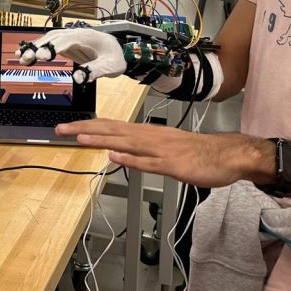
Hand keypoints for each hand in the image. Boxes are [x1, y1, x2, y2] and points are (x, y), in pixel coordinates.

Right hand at [16, 28, 125, 83]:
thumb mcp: (111, 66)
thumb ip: (95, 71)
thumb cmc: (115, 57)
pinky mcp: (67, 44)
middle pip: (54, 38)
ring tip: (21, 57)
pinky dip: (38, 48)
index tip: (42, 55)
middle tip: (25, 59)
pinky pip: (50, 44)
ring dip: (35, 47)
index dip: (53, 46)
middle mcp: (76, 34)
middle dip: (38, 47)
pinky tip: (26, 54)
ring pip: (49, 39)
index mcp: (87, 36)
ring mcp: (70, 38)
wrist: (119, 50)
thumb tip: (78, 78)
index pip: (67, 40)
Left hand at [55, 118, 273, 186]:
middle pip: (113, 131)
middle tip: (62, 130)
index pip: (112, 127)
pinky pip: (148, 162)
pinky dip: (130, 159)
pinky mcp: (172, 165)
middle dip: (86, 130)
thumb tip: (118, 151)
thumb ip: (142, 150)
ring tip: (80, 137)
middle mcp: (151, 137)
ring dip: (102, 139)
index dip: (89, 126)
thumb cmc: (199, 152)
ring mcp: (161, 150)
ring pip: (126, 143)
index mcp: (148, 133)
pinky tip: (114, 157)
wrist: (228, 154)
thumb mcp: (165, 149)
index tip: (69, 128)